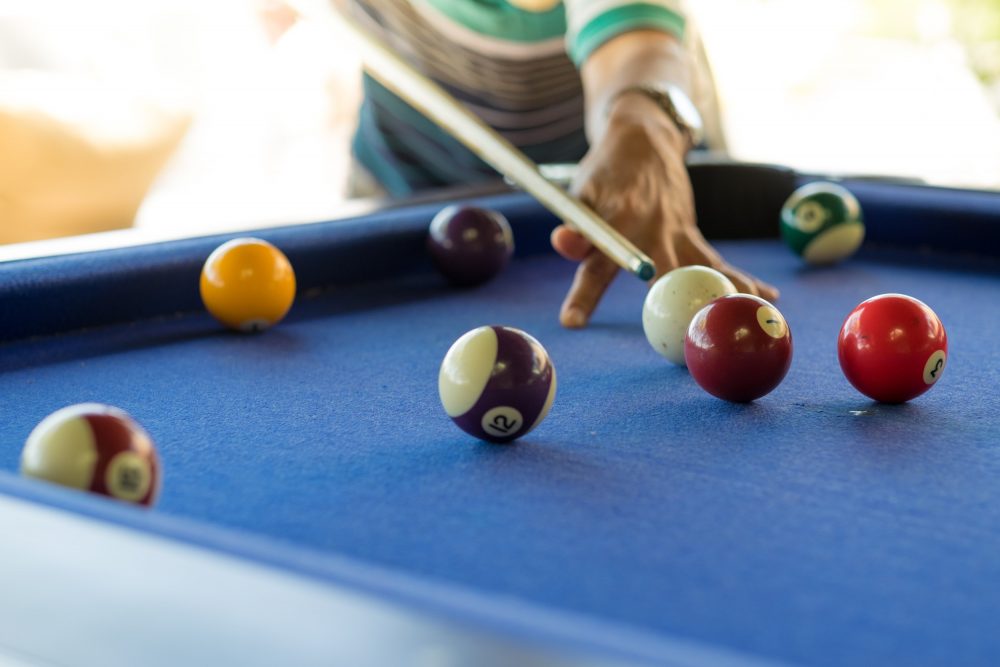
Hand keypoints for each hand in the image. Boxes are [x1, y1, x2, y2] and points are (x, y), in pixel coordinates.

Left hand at [551, 93, 778, 327]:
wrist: (644, 139)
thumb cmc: (605, 174)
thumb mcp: (581, 193)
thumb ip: (574, 226)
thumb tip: (561, 244)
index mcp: (617, 221)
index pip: (596, 264)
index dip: (584, 294)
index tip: (572, 322)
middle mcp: (650, 230)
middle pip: (664, 275)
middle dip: (675, 305)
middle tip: (690, 336)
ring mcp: (676, 232)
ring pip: (703, 268)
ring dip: (726, 293)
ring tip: (746, 319)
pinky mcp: (691, 235)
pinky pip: (717, 261)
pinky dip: (742, 278)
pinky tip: (767, 297)